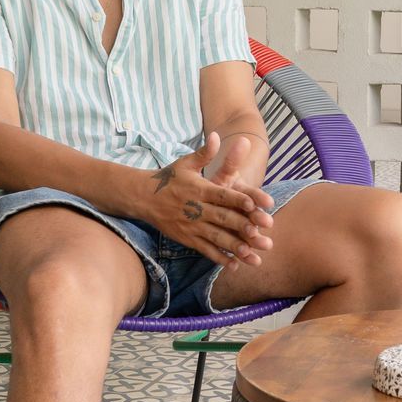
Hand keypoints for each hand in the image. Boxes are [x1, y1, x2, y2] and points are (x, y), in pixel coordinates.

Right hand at [139, 132, 274, 265]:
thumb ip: (204, 153)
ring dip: (234, 246)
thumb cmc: (168, 178)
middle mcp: (195, 208)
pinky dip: (218, 258)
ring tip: (252, 253)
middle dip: (241, 225)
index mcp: (198, 189)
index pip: (221, 195)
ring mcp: (190, 226)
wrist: (141, 197)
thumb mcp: (185, 163)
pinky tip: (234, 264)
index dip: (237, 200)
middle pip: (221, 218)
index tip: (254, 204)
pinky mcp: (186, 238)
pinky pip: (204, 249)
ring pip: (215, 237)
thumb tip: (217, 136)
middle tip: (261, 232)